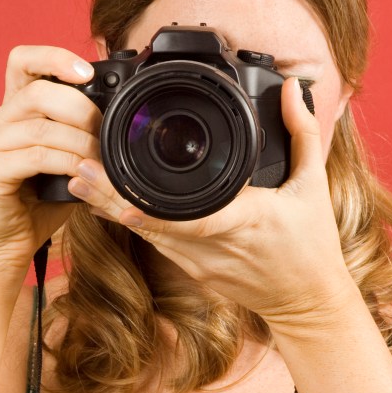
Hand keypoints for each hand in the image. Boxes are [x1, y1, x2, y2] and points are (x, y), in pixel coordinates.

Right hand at [0, 46, 100, 273]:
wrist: (9, 246)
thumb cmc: (40, 204)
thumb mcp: (67, 161)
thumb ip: (80, 136)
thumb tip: (117, 118)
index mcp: (12, 111)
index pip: (24, 61)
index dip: (55, 57)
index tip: (88, 72)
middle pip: (38, 91)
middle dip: (81, 110)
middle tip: (103, 133)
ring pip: (41, 126)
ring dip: (80, 142)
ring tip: (99, 160)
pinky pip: (36, 156)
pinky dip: (66, 163)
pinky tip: (82, 174)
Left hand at [69, 77, 354, 330]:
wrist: (306, 301)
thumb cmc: (312, 245)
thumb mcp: (313, 186)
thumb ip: (302, 134)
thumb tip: (293, 90)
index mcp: (246, 221)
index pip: (191, 218)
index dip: (149, 209)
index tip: (114, 189)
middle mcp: (215, 246)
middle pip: (153, 224)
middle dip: (110, 198)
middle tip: (78, 170)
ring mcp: (200, 263)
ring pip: (147, 236)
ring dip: (112, 208)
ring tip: (80, 180)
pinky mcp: (194, 272)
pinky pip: (156, 244)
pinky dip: (133, 221)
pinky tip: (107, 203)